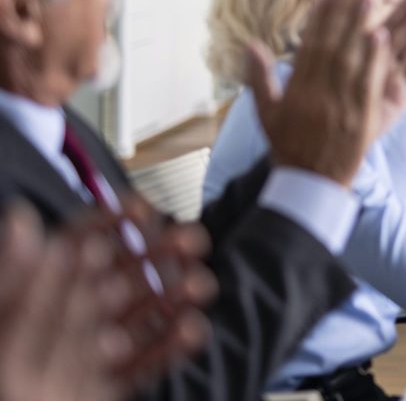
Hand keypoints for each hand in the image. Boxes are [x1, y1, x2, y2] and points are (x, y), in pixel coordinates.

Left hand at [0, 202, 211, 400]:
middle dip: (155, 254)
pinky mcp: (102, 390)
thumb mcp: (5, 328)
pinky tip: (191, 330)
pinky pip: (141, 365)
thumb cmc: (7, 380)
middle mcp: (57, 327)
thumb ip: (16, 283)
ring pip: (134, 319)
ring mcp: (82, 362)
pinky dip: (169, 347)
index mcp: (28, 304)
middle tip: (193, 239)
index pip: (68, 251)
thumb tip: (22, 219)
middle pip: (112, 278)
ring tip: (201, 285)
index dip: (104, 224)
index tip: (141, 208)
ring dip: (173, 297)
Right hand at [245, 0, 392, 186]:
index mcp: (295, 91)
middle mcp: (316, 95)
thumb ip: (259, 77)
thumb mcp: (266, 113)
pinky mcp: (360, 119)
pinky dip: (374, 59)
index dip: (321, 17)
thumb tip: (249, 45)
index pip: (310, 45)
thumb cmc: (288, 147)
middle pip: (330, 47)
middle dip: (343, 14)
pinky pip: (367, 84)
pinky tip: (382, 35)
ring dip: (360, 28)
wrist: (307, 185)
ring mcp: (338, 106)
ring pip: (350, 60)